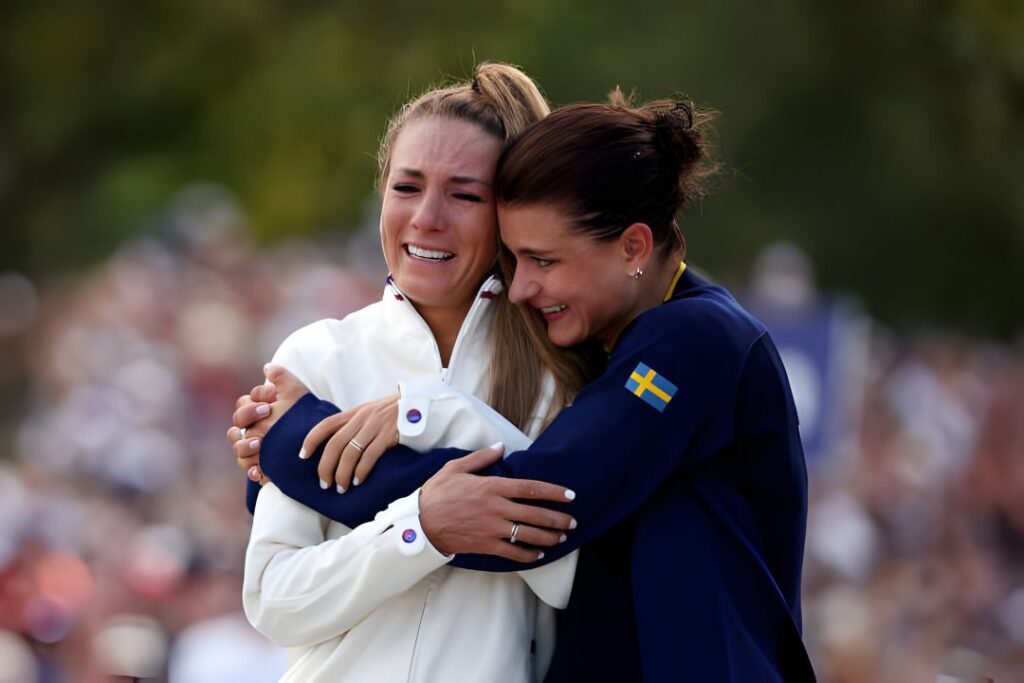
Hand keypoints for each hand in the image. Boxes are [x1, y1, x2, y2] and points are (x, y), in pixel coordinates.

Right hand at [226, 364, 309, 482]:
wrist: (319, 440)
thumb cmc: (305, 413)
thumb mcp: (297, 393)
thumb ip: (282, 378)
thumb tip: (267, 367)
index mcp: (256, 410)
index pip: (244, 404)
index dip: (253, 403)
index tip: (268, 405)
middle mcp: (251, 428)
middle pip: (237, 423)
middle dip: (248, 418)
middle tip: (266, 415)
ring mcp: (253, 448)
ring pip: (238, 447)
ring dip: (245, 445)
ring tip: (259, 444)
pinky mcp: (260, 465)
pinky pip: (248, 469)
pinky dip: (252, 471)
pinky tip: (259, 472)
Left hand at [301, 393, 399, 492]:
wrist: (419, 404)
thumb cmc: (394, 413)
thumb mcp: (370, 413)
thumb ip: (355, 424)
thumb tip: (339, 445)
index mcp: (354, 412)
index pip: (326, 424)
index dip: (311, 440)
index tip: (303, 456)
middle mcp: (362, 418)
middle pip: (335, 444)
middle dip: (326, 466)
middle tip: (324, 483)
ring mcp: (375, 426)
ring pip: (350, 453)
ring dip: (342, 474)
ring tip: (341, 488)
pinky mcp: (388, 435)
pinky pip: (370, 456)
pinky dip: (361, 471)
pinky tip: (358, 481)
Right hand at [418, 444, 576, 561]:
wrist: (420, 523)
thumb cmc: (437, 493)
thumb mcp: (455, 468)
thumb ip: (480, 458)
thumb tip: (499, 447)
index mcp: (492, 486)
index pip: (530, 488)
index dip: (553, 492)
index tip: (570, 495)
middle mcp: (496, 508)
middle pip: (536, 513)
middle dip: (558, 518)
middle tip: (573, 521)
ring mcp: (492, 528)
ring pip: (529, 534)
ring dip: (549, 537)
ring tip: (561, 537)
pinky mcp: (486, 545)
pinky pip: (513, 552)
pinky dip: (528, 555)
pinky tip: (538, 555)